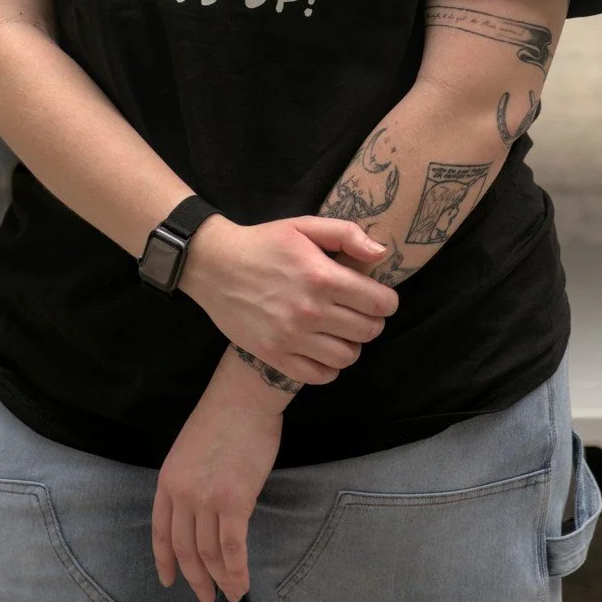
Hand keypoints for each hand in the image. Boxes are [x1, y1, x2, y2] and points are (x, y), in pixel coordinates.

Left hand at [152, 353, 283, 601]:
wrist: (243, 398)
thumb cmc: (223, 419)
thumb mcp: (188, 452)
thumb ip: (189, 483)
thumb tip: (202, 513)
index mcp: (167, 481)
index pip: (160, 532)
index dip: (164, 561)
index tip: (169, 581)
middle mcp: (182, 495)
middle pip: (185, 549)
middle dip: (195, 578)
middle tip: (206, 597)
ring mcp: (207, 500)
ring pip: (210, 553)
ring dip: (220, 579)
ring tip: (230, 594)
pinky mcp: (234, 502)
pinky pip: (233, 547)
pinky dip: (237, 570)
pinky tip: (241, 583)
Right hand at [180, 214, 396, 385]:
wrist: (214, 265)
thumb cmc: (263, 243)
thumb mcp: (304, 226)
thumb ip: (346, 234)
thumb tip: (381, 254)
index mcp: (321, 277)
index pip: (379, 303)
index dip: (387, 300)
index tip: (379, 297)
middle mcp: (310, 311)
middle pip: (368, 331)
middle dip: (372, 321)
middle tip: (359, 312)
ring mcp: (291, 337)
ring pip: (347, 357)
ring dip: (352, 345)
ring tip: (341, 331)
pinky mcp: (275, 355)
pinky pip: (320, 375)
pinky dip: (329, 366)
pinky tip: (322, 348)